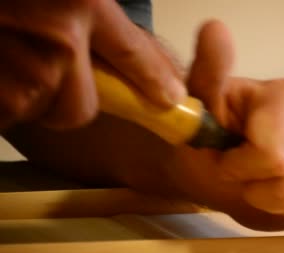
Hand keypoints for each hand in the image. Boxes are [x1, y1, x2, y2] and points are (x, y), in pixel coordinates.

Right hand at [0, 0, 183, 129]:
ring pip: (44, 112)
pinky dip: (2, 103)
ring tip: (9, 58)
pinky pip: (10, 115)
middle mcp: (59, 39)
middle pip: (82, 107)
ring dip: (29, 98)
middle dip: (66, 99)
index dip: (154, 82)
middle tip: (42, 71)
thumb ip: (100, 19)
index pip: (134, 54)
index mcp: (83, 3)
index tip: (172, 100)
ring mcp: (25, 68)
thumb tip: (136, 57)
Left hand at [183, 21, 283, 233]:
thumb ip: (209, 74)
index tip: (232, 164)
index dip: (245, 172)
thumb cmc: (220, 146)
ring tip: (283, 194)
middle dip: (268, 197)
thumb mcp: (202, 114)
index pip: (275, 157)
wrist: (241, 173)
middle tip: (256, 183)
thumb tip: (214, 28)